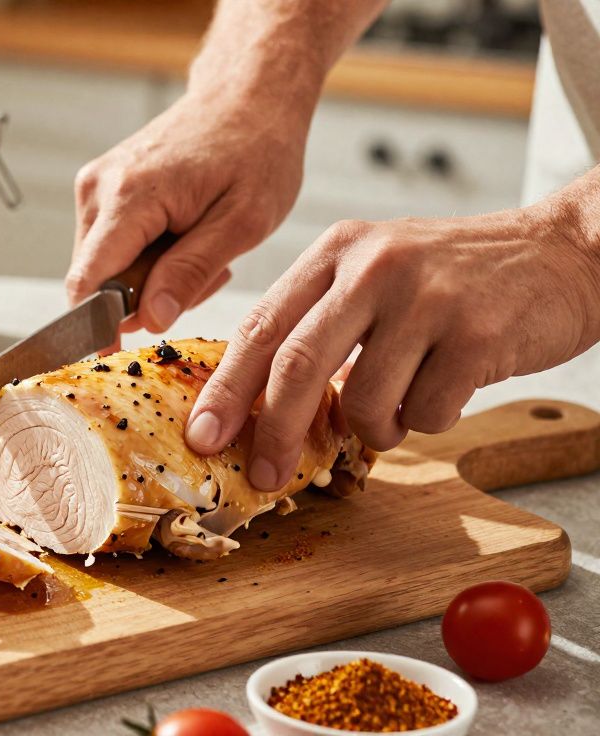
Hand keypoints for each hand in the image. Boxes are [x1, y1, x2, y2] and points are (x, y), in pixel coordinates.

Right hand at [66, 88, 311, 338]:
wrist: (248, 95)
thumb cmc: (257, 149)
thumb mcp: (243, 221)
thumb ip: (190, 272)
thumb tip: (148, 320)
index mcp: (130, 197)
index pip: (87, 282)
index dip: (97, 327)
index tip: (120, 355)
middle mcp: (99, 189)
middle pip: (97, 280)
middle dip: (145, 297)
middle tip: (205, 276)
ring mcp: (95, 187)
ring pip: (105, 267)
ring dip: (151, 277)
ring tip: (202, 249)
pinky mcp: (101, 189)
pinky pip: (111, 247)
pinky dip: (147, 256)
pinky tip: (185, 236)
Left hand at [186, 200, 599, 490]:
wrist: (563, 252)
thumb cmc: (454, 277)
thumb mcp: (374, 272)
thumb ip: (319, 322)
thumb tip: (257, 403)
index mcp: (336, 251)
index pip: (261, 327)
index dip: (226, 388)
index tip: (203, 435)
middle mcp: (374, 266)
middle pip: (296, 366)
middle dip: (274, 432)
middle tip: (264, 474)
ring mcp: (427, 298)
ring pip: (364, 402)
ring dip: (375, 428)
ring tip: (402, 402)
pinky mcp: (477, 334)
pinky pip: (425, 414)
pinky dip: (427, 420)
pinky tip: (447, 387)